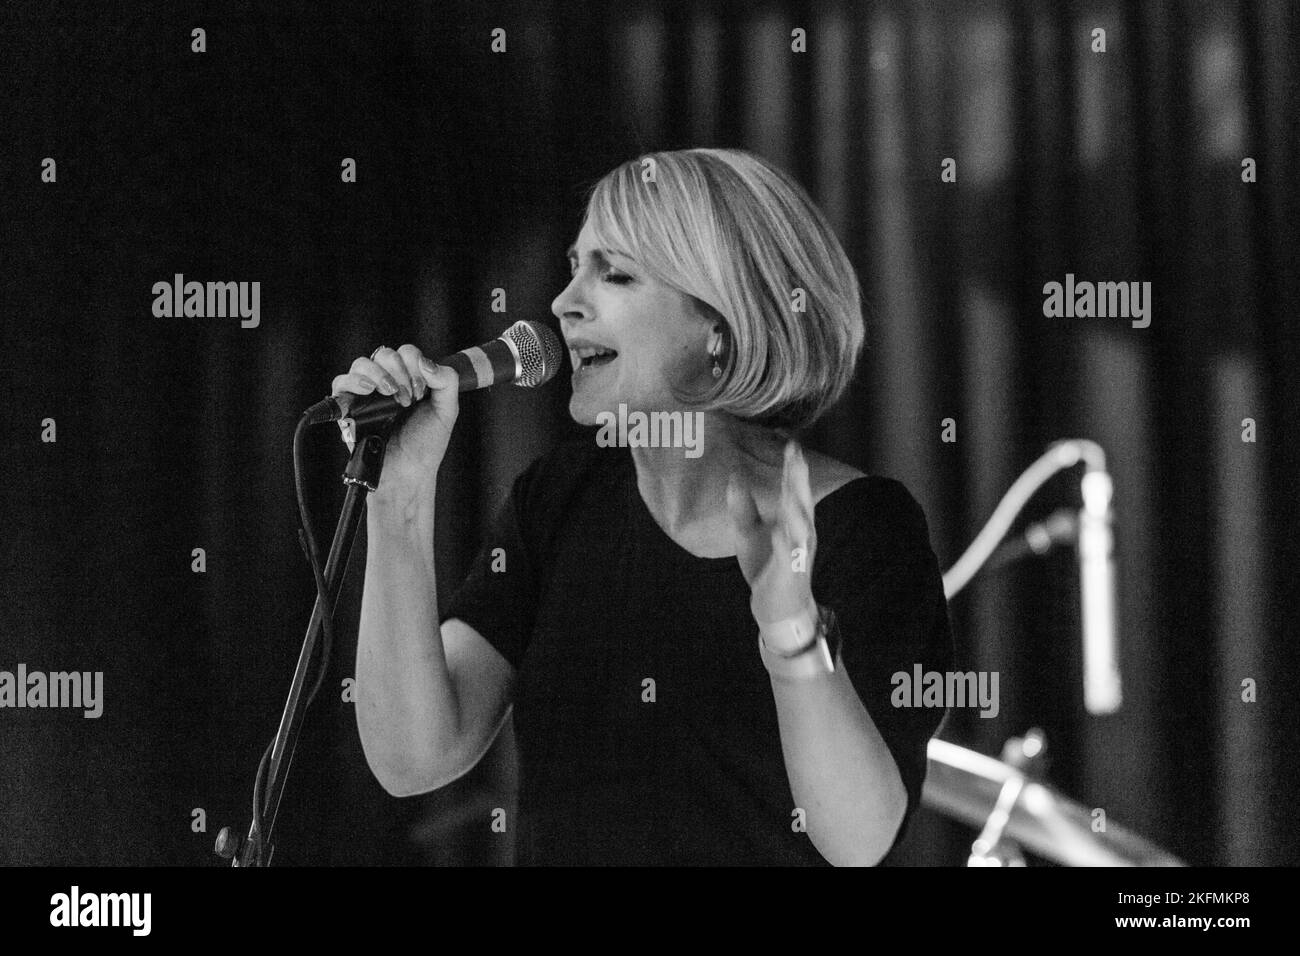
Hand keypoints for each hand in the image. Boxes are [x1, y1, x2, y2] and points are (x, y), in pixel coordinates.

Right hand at [330, 344, 458, 507]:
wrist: (409, 471)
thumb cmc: (426, 443)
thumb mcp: (447, 409)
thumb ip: (447, 380)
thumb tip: (426, 363)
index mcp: (408, 380)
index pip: (406, 353)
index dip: (414, 365)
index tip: (421, 392)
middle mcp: (385, 383)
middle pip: (384, 354)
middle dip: (399, 371)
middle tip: (408, 397)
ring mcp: (365, 394)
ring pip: (361, 364)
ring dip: (378, 374)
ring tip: (391, 394)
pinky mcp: (348, 408)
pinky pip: (340, 383)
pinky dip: (353, 381)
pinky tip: (369, 390)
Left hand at [726, 440, 817, 634]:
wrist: (777, 607)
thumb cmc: (766, 566)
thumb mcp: (748, 532)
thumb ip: (743, 506)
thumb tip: (733, 475)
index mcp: (793, 521)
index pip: (794, 489)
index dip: (793, 467)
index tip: (792, 443)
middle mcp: (801, 533)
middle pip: (801, 501)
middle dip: (799, 478)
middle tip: (796, 454)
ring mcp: (797, 554)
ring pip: (800, 527)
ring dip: (797, 507)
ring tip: (792, 487)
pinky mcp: (789, 573)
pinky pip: (788, 557)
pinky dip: (785, 545)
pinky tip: (780, 532)